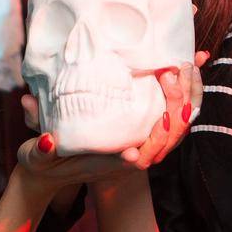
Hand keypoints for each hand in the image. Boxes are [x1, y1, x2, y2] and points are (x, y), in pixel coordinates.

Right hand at [16, 56, 206, 188]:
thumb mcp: (39, 158)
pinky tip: (190, 65)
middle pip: (169, 137)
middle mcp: (131, 156)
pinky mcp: (142, 129)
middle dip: (177, 105)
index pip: (143, 157)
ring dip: (188, 93)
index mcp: (111, 164)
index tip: (166, 118)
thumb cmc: (45, 162)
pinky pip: (172, 112)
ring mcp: (140, 143)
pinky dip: (184, 90)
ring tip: (192, 61)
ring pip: (178, 122)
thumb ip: (42, 149)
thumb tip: (45, 138)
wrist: (52, 170)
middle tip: (172, 73)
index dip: (158, 139)